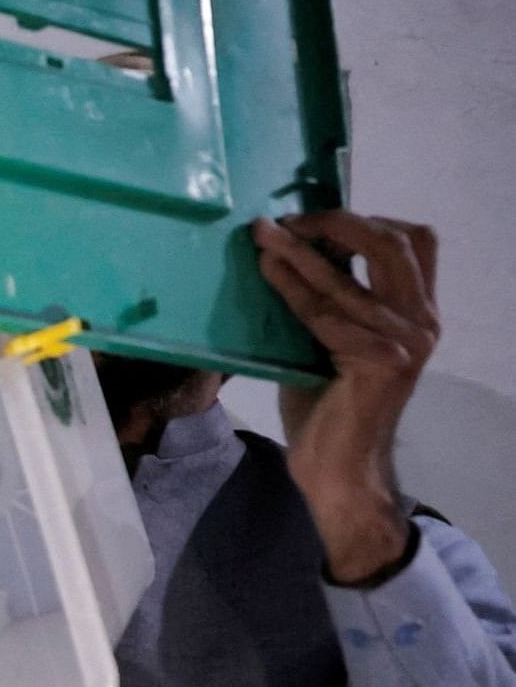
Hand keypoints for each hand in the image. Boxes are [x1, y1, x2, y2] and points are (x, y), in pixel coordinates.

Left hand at [252, 211, 437, 582]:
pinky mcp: (379, 362)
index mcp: (420, 314)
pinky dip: (292, 288)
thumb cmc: (329, 410)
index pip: (414, 243)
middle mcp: (423, 322)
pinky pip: (326, 314)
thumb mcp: (333, 342)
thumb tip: (293, 253)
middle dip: (338, 222)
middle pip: (394, 243)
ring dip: (299, 251)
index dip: (366, 220)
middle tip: (288, 219)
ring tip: (263, 235)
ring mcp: (406, 342)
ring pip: (347, 278)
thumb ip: (330, 302)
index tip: (313, 216)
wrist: (338, 470)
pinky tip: (267, 272)